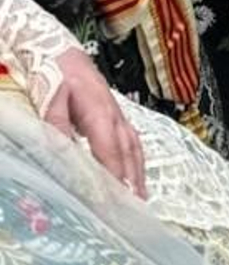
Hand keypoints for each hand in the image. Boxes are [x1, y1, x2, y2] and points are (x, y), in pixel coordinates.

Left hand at [44, 48, 146, 197]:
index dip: (113, 179)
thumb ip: (57, 128)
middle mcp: (115, 116)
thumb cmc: (57, 75)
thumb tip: (63, 156)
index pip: (109, 153)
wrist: (64, 54)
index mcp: (101, 113)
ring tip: (140, 200)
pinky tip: (135, 175)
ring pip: (134, 149)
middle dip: (132, 183)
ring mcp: (119, 116)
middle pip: (128, 154)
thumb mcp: (52, 100)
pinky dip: (136, 162)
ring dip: (138, 175)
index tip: (113, 203)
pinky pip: (132, 143)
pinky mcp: (117, 116)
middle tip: (135, 210)